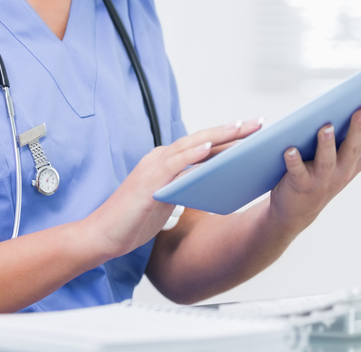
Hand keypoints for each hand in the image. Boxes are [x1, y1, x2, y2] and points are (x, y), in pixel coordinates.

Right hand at [83, 119, 261, 258]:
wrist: (102, 236)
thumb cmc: (133, 221)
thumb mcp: (167, 201)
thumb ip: (185, 189)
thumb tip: (213, 185)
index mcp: (165, 163)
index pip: (201, 144)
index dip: (227, 136)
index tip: (253, 130)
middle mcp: (160, 159)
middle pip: (201, 139)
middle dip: (231, 130)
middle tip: (259, 123)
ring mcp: (153, 168)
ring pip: (190, 145)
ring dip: (217, 136)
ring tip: (241, 128)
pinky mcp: (148, 183)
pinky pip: (173, 165)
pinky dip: (192, 154)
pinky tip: (210, 148)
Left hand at [268, 96, 360, 233]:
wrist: (297, 210)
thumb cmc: (320, 171)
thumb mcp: (338, 152)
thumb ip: (346, 130)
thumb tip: (351, 97)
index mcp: (358, 158)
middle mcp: (345, 169)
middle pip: (355, 147)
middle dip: (360, 128)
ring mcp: (324, 178)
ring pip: (327, 160)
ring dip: (327, 143)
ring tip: (326, 127)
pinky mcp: (302, 185)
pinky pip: (297, 171)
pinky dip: (294, 160)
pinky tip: (290, 150)